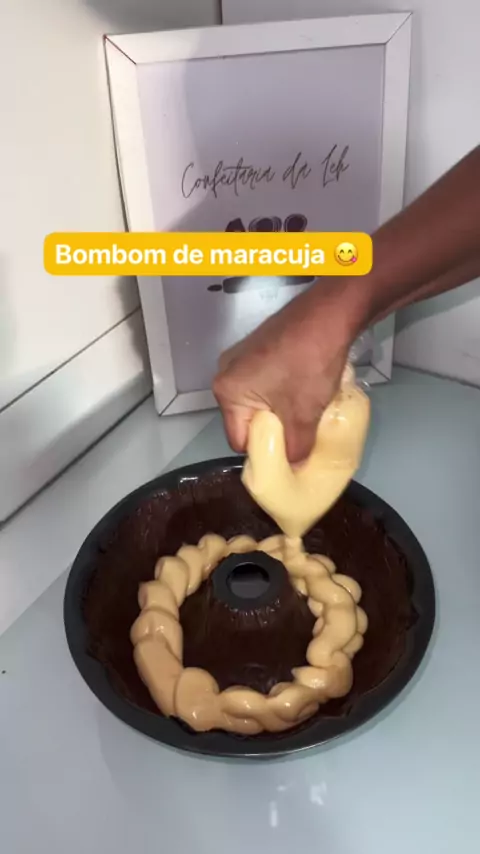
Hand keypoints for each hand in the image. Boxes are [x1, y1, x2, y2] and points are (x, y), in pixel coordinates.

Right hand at [213, 280, 356, 462]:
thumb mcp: (304, 414)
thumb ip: (296, 448)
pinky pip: (266, 382)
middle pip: (247, 419)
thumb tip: (295, 466)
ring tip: (306, 412)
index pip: (239, 440)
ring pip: (259, 401)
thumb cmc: (309, 363)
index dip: (264, 452)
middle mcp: (226, 372)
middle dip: (273, 431)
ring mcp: (242, 356)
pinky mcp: (260, 346)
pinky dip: (283, 391)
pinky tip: (305, 389)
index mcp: (227, 391)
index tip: (287, 456)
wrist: (330, 313)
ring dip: (280, 410)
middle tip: (299, 437)